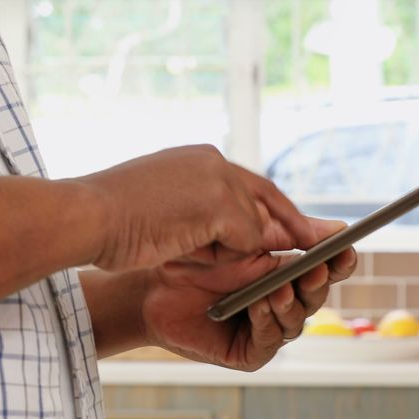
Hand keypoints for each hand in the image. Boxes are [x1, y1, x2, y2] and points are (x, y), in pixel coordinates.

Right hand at [77, 145, 315, 271]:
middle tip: (336, 239)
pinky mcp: (220, 204)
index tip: (303, 226)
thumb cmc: (106, 224)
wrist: (83, 217)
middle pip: (265, 198)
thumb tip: (249, 240)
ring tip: (184, 249)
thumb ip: (204, 220)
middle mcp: (212, 161)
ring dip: (231, 252)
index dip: (275, 209)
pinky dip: (224, 258)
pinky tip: (185, 252)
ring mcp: (218, 180)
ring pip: (252, 228)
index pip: (248, 185)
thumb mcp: (163, 214)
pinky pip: (244, 242)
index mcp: (196, 159)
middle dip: (296, 225)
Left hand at [138, 218, 357, 370]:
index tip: (347, 248)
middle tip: (315, 270)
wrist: (151, 285)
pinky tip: (260, 304)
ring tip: (280, 289)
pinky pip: (268, 341)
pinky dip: (267, 321)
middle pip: (315, 297)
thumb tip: (338, 228)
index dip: (338, 261)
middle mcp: (281, 304)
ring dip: (291, 303)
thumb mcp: (245, 239)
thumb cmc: (194, 258)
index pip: (324, 269)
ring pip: (295, 321)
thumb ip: (289, 234)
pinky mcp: (247, 353)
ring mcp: (265, 329)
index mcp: (287, 274)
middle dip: (317, 283)